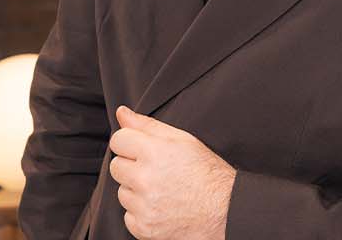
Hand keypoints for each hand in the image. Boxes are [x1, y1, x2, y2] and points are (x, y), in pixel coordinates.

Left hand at [109, 106, 234, 239]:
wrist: (225, 209)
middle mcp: (146, 179)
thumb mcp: (183, 140)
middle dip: (132, 166)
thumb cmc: (207, 173)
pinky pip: (128, 215)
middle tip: (157, 170)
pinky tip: (162, 206)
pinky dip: (141, 212)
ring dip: (136, 190)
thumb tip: (122, 113)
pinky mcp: (144, 227)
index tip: (141, 149)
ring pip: (122, 192)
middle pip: (116, 166)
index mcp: (154, 153)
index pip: (118, 140)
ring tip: (162, 189)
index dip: (131, 142)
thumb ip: (148, 126)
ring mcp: (144, 206)